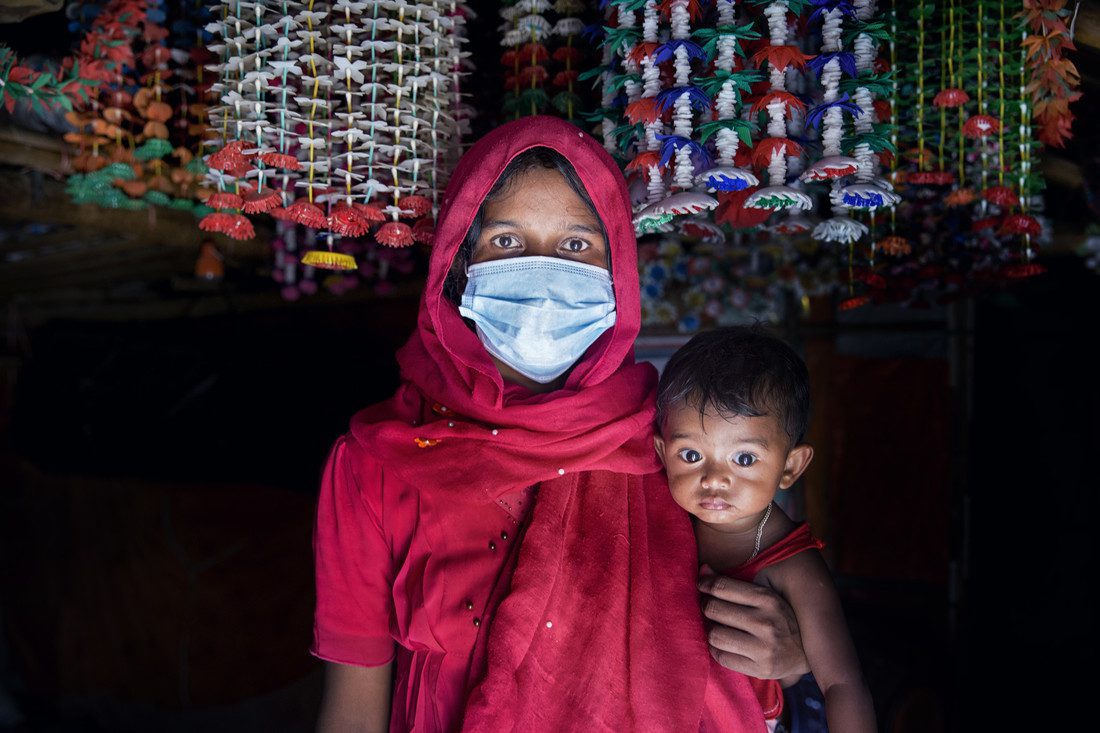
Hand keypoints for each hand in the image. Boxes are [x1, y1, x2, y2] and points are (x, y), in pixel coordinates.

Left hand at [697, 566, 808, 681]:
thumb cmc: (778, 619)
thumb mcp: (764, 597)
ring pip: (715, 635)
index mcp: (768, 599)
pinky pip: (722, 657)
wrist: (805, 652)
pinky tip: (725, 645)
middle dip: (707, 607)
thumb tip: (703, 569)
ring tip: (718, 628)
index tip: (701, 586)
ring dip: (711, 631)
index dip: (705, 584)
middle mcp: (766, 622)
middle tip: (710, 610)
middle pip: (714, 610)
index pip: (722, 587)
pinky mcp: (761, 669)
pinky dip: (717, 650)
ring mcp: (764, 648)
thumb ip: (733, 585)